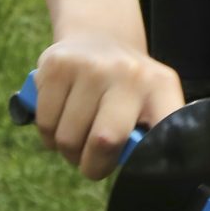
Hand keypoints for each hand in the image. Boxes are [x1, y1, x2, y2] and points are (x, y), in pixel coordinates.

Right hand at [34, 34, 185, 180]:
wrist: (98, 36)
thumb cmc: (126, 87)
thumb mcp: (149, 101)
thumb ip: (148, 135)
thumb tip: (138, 168)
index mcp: (160, 86)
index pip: (164, 130)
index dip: (152, 161)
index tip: (139, 174)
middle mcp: (129, 72)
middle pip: (105, 141)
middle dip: (93, 165)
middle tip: (91, 164)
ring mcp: (91, 66)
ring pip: (68, 138)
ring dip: (68, 150)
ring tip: (76, 138)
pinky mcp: (57, 65)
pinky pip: (46, 122)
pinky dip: (48, 134)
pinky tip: (59, 122)